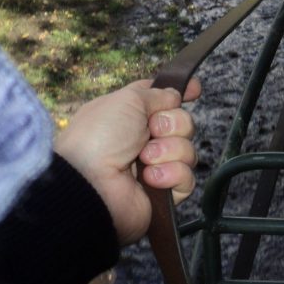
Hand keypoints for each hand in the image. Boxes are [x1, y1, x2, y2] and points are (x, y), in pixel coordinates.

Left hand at [54, 78, 200, 245]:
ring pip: (188, 150)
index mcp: (131, 116)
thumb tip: (176, 96)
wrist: (89, 184)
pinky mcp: (164, 192)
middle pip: (183, 123)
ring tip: (145, 159)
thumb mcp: (127, 100)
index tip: (195, 91)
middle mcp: (144, 139)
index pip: (163, 100)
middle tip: (153, 131)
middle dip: (174, 124)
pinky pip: (187, 178)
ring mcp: (155, 166)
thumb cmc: (100, 137)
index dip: (180, 94)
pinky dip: (171, 174)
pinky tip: (150, 179)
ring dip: (170, 151)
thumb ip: (157, 93)